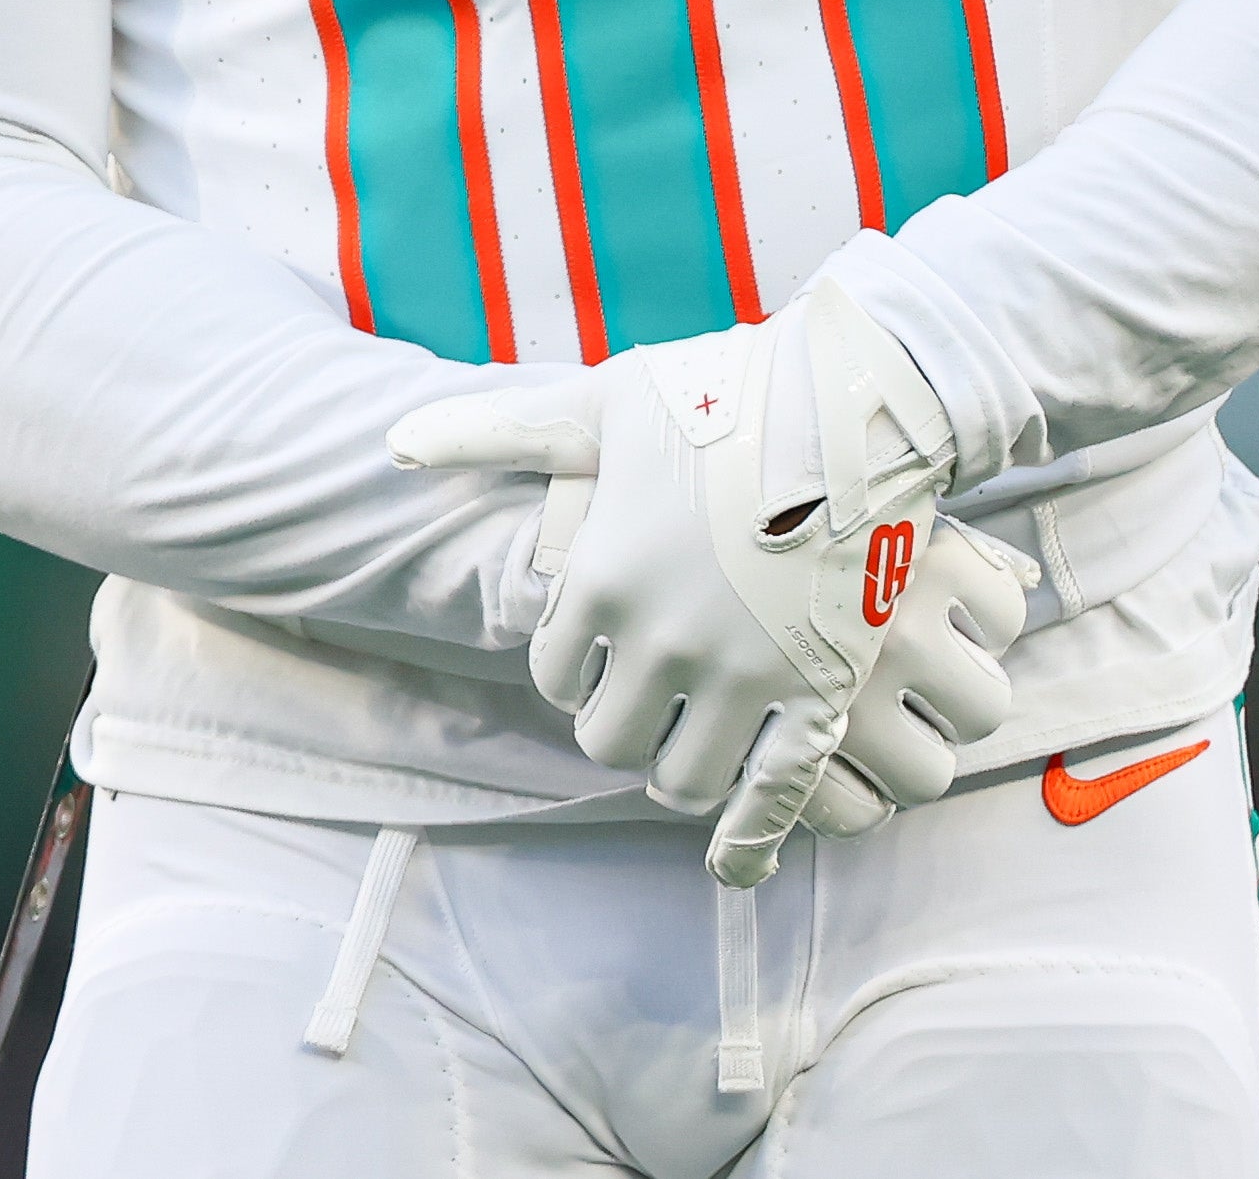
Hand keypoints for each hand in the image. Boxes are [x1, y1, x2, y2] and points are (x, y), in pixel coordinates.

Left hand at [387, 282, 993, 883]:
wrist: (862, 397)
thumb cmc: (727, 391)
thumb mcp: (603, 402)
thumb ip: (498, 433)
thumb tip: (396, 441)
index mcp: (602, 575)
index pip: (556, 674)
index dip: (576, 670)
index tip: (603, 655)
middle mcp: (661, 638)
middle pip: (609, 740)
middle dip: (622, 726)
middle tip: (646, 705)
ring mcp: (744, 674)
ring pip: (683, 779)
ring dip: (681, 768)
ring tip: (695, 740)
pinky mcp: (821, 693)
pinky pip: (775, 799)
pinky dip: (750, 841)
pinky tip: (732, 866)